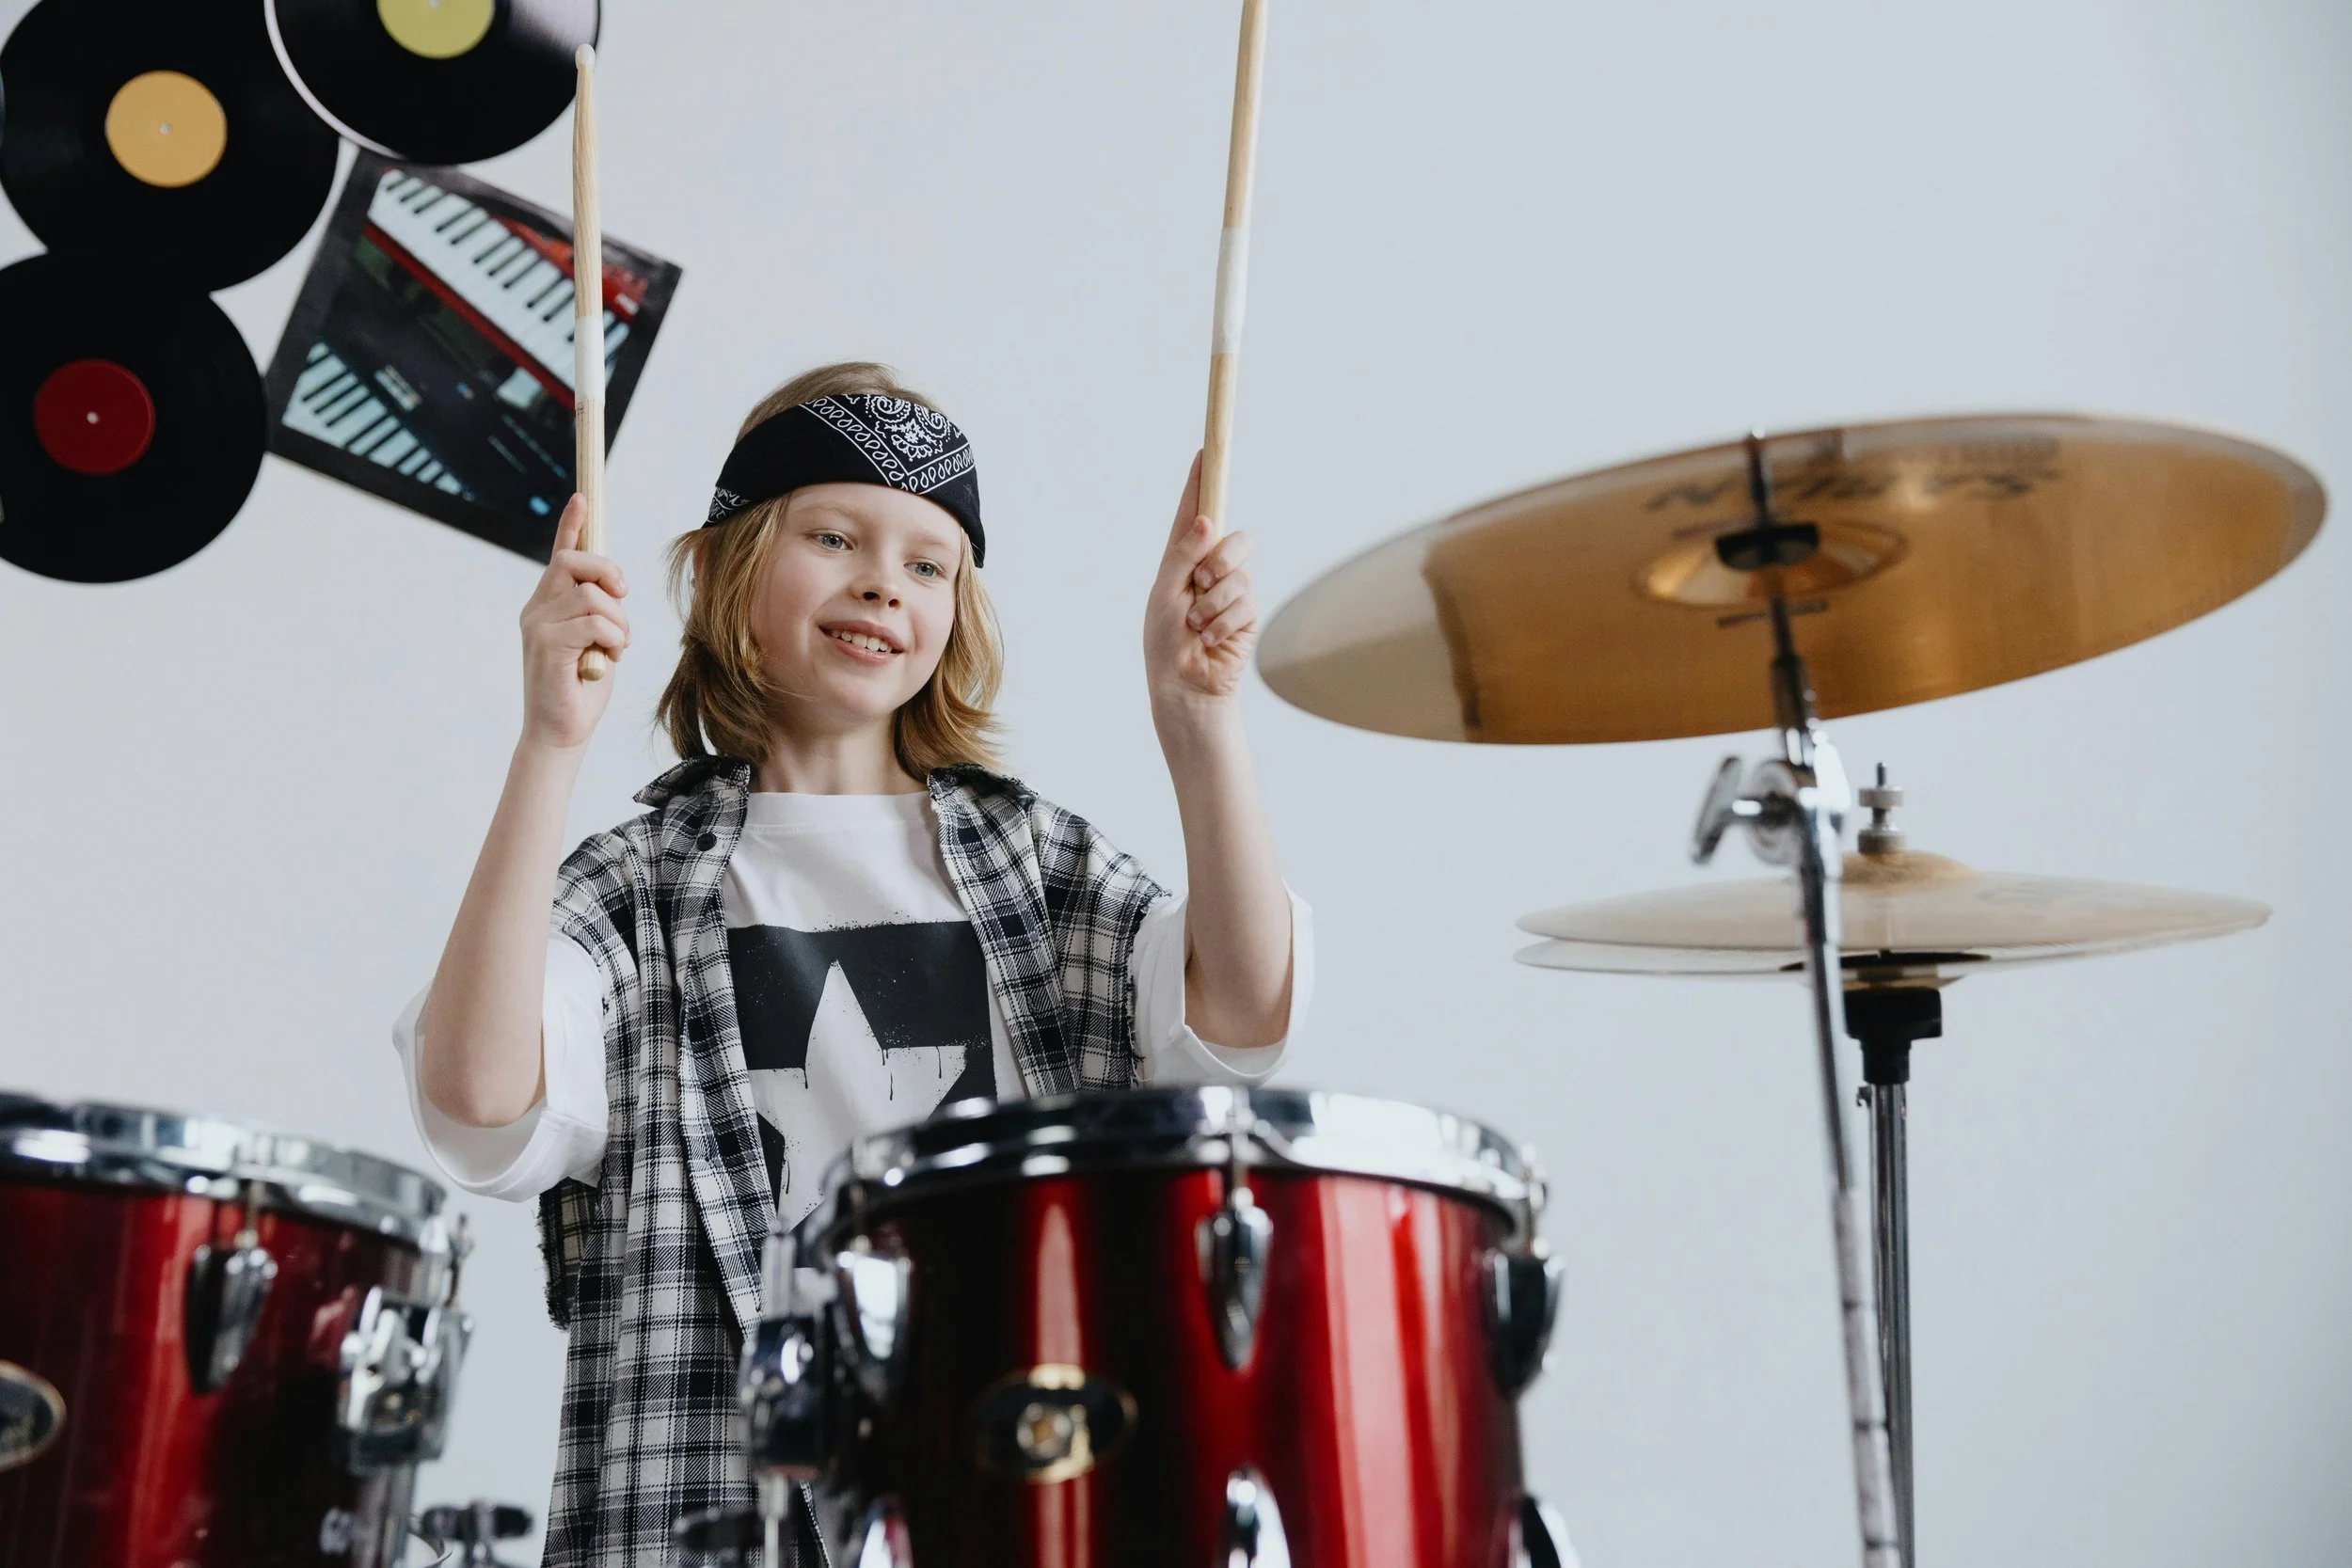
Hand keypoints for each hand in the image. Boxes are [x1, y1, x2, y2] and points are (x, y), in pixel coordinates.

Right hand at [519, 494, 629, 750]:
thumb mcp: (597, 640)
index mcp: (548, 605)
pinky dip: (614, 639)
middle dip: (609, 573)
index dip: (572, 525)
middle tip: (624, 597)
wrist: (563, 733)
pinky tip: (607, 659)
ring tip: (616, 647)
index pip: (559, 555)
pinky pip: (595, 622)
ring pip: (592, 596)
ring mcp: (538, 626)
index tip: (584, 498)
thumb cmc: (583, 688)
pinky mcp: (546, 646)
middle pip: (575, 563)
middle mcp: (537, 609)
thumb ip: (598, 611)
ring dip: (619, 622)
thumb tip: (613, 586)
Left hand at [1145, 453, 1257, 712]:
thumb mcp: (1165, 594)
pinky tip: (1209, 638)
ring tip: (1197, 623)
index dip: (1201, 483)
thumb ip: (1184, 556)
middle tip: (1201, 582)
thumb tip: (1206, 520)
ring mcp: (1230, 591)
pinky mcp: (1246, 614)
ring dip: (1215, 600)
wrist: (1185, 687)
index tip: (1206, 451)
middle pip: (1233, 537)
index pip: (1194, 512)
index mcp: (1181, 558)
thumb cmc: (1165, 642)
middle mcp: (1208, 569)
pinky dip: (1223, 620)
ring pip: (1240, 572)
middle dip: (1220, 557)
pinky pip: (1246, 601)